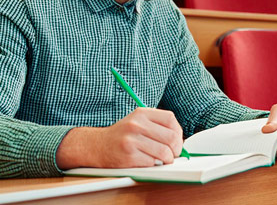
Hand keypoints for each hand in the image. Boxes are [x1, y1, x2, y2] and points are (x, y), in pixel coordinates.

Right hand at [56, 107, 183, 168]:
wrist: (97, 146)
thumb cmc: (121, 135)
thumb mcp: (137, 122)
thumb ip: (156, 126)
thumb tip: (179, 140)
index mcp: (141, 113)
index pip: (170, 119)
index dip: (178, 132)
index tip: (176, 140)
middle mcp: (136, 124)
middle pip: (170, 137)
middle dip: (176, 149)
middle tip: (172, 154)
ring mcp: (132, 140)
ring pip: (164, 152)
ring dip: (167, 159)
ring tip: (162, 160)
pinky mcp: (128, 155)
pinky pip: (152, 162)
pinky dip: (153, 164)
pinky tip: (147, 161)